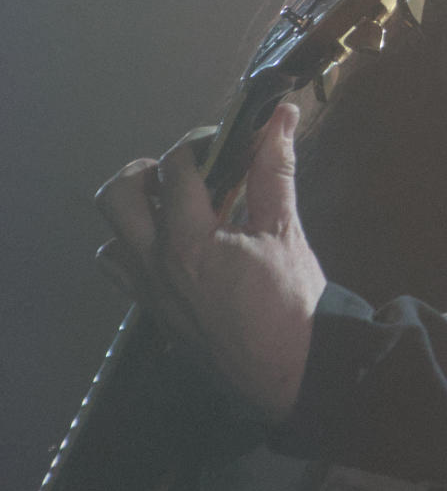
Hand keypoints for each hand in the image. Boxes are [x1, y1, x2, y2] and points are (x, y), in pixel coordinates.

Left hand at [94, 101, 324, 424]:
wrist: (291, 372)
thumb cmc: (292, 304)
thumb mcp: (285, 230)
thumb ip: (274, 170)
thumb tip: (281, 118)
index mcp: (189, 241)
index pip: (176, 167)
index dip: (199, 142)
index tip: (224, 141)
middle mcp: (156, 265)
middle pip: (117, 196)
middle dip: (146, 170)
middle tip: (184, 169)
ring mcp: (151, 293)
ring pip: (111, 237)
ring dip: (135, 213)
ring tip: (175, 208)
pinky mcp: (156, 314)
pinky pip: (124, 273)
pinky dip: (137, 250)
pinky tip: (174, 247)